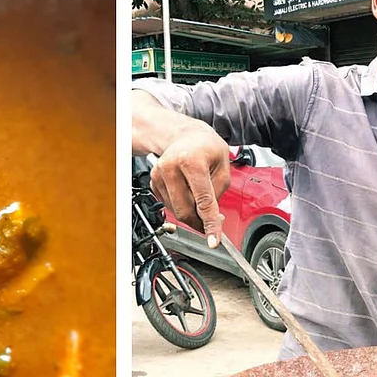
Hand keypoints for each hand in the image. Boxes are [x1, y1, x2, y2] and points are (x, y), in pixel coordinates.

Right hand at [149, 124, 230, 246]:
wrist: (184, 135)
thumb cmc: (205, 146)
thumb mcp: (223, 165)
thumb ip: (219, 192)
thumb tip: (212, 217)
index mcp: (191, 161)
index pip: (203, 201)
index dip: (210, 224)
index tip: (213, 241)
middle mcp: (170, 167)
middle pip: (185, 210)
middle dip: (200, 220)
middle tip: (213, 220)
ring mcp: (159, 175)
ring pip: (176, 211)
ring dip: (191, 211)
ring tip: (200, 197)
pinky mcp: (153, 182)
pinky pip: (169, 205)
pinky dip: (181, 204)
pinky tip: (187, 191)